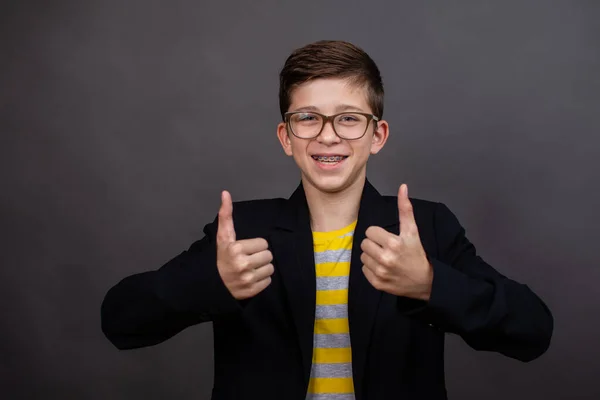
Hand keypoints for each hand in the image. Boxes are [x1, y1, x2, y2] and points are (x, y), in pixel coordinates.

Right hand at [216, 190, 273, 299]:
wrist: (212, 285)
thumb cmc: (221, 258)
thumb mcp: (223, 237)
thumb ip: (226, 215)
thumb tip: (225, 193)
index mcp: (236, 249)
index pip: (264, 243)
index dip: (255, 246)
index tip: (245, 250)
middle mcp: (243, 264)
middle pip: (268, 255)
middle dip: (260, 256)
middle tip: (248, 259)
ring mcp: (248, 279)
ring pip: (270, 268)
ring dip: (262, 268)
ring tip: (250, 269)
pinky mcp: (252, 291)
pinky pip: (268, 281)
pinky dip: (261, 280)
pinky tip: (251, 278)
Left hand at [360, 184, 432, 299]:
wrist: (425, 282)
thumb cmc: (417, 254)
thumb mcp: (412, 231)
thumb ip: (405, 209)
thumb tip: (402, 187)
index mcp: (394, 243)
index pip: (370, 231)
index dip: (378, 234)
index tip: (388, 239)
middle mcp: (386, 258)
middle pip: (364, 243)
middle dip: (374, 244)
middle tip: (386, 248)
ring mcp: (381, 272)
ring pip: (363, 256)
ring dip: (372, 256)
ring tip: (385, 258)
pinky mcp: (377, 283)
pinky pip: (364, 269)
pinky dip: (371, 268)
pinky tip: (383, 268)